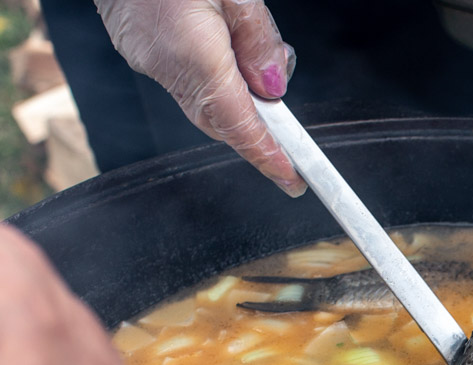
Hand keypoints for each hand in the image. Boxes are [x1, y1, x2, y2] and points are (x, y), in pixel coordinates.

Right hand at [95, 0, 305, 196]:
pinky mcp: (137, 45)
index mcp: (192, 52)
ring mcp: (146, 56)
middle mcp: (164, 62)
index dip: (268, 156)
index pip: (237, 124)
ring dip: (238, 98)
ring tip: (256, 60)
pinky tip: (229, 55)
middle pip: (221, 119)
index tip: (293, 178)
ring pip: (203, 99)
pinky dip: (214, 81)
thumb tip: (274, 84)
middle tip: (289, 133)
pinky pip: (185, 79)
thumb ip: (257, 36)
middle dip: (258, 128)